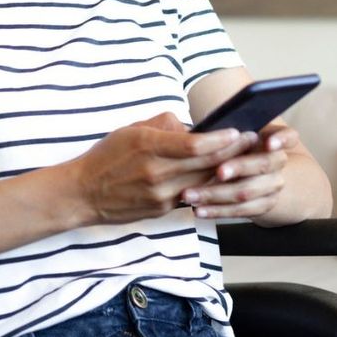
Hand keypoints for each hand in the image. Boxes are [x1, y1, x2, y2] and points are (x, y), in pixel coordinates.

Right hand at [67, 112, 258, 225]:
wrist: (83, 193)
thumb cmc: (105, 157)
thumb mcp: (129, 131)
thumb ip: (163, 126)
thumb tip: (191, 127)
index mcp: (147, 146)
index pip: (194, 144)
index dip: (221, 139)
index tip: (238, 131)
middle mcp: (156, 172)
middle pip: (205, 164)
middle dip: (233, 152)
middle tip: (252, 142)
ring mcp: (160, 194)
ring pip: (204, 182)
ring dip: (226, 171)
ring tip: (244, 160)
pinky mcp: (162, 210)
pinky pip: (192, 194)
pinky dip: (207, 185)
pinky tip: (220, 177)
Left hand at [180, 125, 296, 219]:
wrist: (251, 173)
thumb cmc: (227, 146)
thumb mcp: (226, 134)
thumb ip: (219, 130)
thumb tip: (199, 128)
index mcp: (271, 138)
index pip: (288, 136)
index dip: (281, 139)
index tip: (268, 143)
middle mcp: (277, 161)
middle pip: (265, 164)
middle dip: (240, 167)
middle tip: (218, 171)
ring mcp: (273, 185)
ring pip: (248, 191)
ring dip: (217, 194)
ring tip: (190, 195)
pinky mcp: (263, 205)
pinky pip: (242, 211)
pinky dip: (218, 211)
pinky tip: (198, 210)